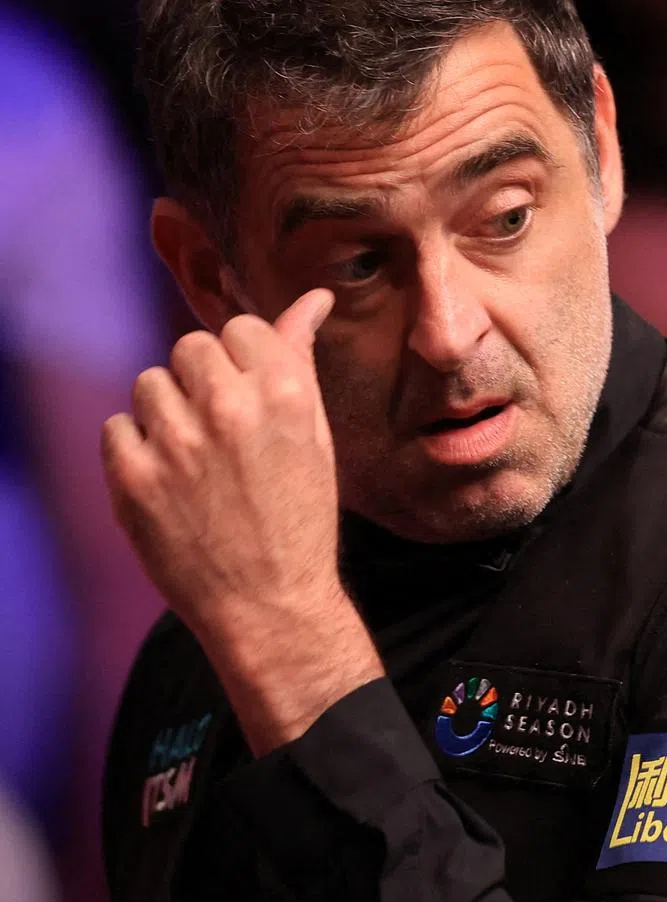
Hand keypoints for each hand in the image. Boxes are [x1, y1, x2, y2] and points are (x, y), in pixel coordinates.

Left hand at [102, 288, 382, 752]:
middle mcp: (229, 409)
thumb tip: (313, 299)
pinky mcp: (133, 480)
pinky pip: (116, 428)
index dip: (240, 358)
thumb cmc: (300, 516)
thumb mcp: (315, 434)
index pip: (239, 327)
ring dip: (166, 412)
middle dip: (202, 379)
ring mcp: (177, 444)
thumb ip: (301, 360)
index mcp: (283, 394)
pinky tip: (166, 479)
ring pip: (149, 383)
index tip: (245, 389)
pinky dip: (135, 449)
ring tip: (192, 456)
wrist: (270, 603)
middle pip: (189, 346)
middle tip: (219, 425)